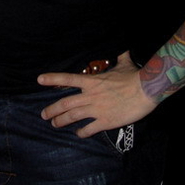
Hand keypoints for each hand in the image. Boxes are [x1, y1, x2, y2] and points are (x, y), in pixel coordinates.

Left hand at [37, 51, 156, 137]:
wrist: (145, 90)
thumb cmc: (134, 76)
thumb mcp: (124, 63)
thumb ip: (120, 57)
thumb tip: (123, 50)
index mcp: (92, 81)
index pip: (67, 78)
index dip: (52, 79)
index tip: (39, 80)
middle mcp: (90, 95)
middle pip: (65, 103)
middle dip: (52, 110)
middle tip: (43, 115)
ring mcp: (97, 109)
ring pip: (73, 117)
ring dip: (61, 121)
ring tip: (54, 124)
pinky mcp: (105, 121)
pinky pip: (89, 129)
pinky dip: (82, 132)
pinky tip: (78, 134)